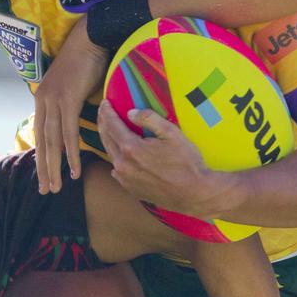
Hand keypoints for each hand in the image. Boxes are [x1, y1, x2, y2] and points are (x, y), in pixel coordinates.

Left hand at [34, 15, 108, 193]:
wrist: (90, 38)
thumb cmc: (86, 60)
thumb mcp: (74, 86)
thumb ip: (71, 103)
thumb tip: (76, 119)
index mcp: (43, 99)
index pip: (40, 134)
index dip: (41, 156)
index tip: (43, 174)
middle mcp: (43, 101)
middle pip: (42, 142)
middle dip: (43, 169)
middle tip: (46, 189)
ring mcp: (53, 101)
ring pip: (53, 142)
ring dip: (55, 167)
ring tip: (57, 187)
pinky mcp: (67, 100)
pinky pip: (68, 133)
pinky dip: (71, 154)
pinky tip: (73, 170)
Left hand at [97, 99, 222, 216]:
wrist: (193, 194)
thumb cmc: (187, 163)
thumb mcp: (172, 133)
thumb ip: (150, 119)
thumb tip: (131, 113)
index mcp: (131, 148)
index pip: (112, 125)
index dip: (107, 112)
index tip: (104, 102)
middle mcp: (123, 165)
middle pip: (107, 139)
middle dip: (103, 123)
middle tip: (103, 112)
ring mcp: (125, 179)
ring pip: (111, 155)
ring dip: (108, 140)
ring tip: (109, 129)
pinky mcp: (130, 189)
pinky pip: (117, 170)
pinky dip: (116, 158)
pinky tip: (119, 154)